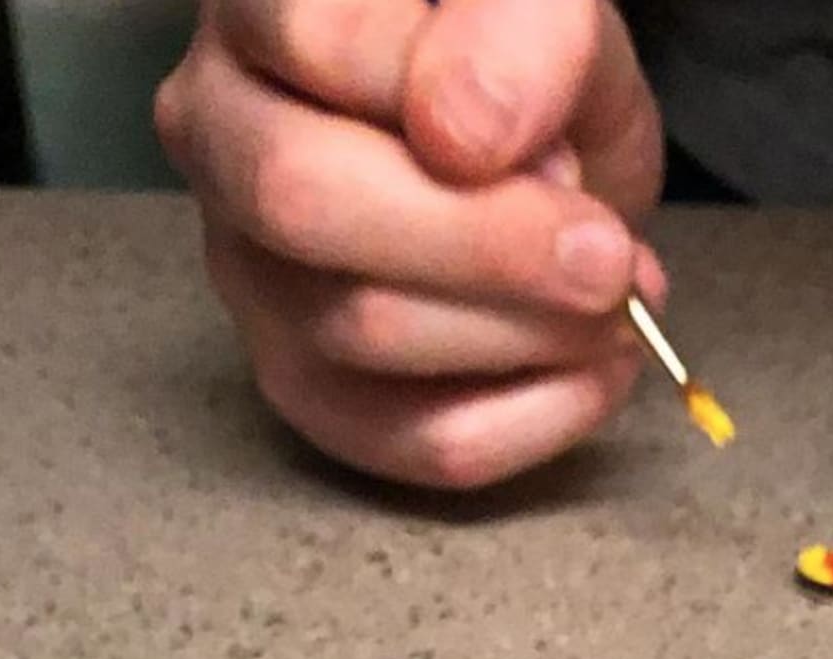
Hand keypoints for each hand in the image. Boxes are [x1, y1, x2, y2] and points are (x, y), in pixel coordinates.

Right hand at [156, 0, 663, 487]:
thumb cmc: (522, 66)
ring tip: (613, 302)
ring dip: (529, 332)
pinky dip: (535, 419)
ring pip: (364, 331)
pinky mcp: (315, 393)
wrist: (542, 150)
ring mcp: (252, 276)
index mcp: (256, 12)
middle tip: (608, 258)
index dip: (462, 105)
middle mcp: (219, 139)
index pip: (319, 45)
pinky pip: (416, 440)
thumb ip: (516, 31)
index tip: (564, 148)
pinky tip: (594, 371)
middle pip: (307, 205)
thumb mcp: (546, 7)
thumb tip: (467, 137)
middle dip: (491, 246)